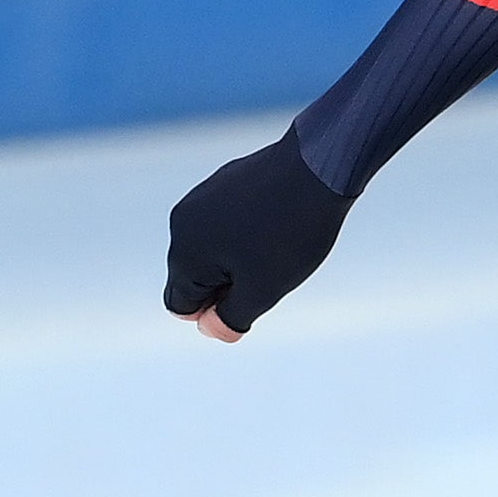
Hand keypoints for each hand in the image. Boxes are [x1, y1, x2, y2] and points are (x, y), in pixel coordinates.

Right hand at [162, 131, 352, 337]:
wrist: (317, 167)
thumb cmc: (290, 234)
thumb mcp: (264, 290)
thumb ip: (232, 316)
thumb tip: (210, 329)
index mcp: (184, 253)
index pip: (180, 306)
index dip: (216, 313)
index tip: (252, 297)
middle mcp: (182, 222)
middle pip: (195, 277)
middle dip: (229, 285)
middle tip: (270, 271)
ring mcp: (202, 197)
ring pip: (213, 249)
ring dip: (240, 260)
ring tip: (278, 244)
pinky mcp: (224, 181)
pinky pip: (227, 223)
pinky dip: (248, 233)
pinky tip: (280, 223)